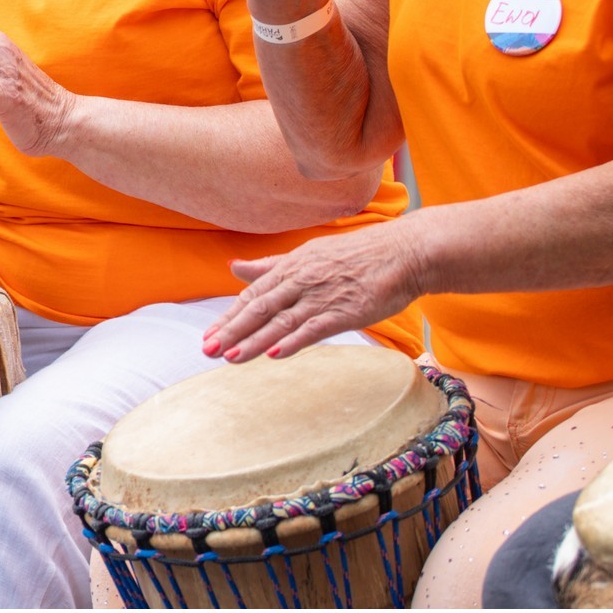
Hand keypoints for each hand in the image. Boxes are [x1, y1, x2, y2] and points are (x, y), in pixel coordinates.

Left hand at [204, 219, 423, 360]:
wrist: (405, 253)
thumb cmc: (359, 255)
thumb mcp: (309, 254)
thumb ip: (270, 265)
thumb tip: (234, 267)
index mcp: (292, 266)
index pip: (252, 295)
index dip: (229, 316)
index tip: (209, 335)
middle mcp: (302, 280)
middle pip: (260, 308)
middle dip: (232, 331)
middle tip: (208, 350)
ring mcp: (323, 296)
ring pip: (281, 321)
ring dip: (254, 341)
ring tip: (231, 358)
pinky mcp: (346, 311)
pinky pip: (315, 328)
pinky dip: (294, 341)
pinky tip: (275, 353)